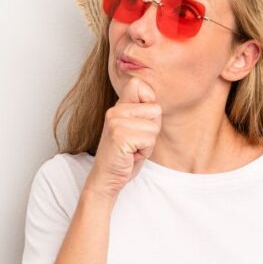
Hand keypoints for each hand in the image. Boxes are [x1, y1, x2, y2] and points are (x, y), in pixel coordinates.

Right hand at [85, 75, 160, 198]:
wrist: (106, 179)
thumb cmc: (124, 156)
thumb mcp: (133, 129)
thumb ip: (142, 113)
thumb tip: (157, 103)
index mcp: (117, 107)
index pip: (138, 84)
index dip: (149, 102)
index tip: (140, 122)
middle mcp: (114, 111)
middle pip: (155, 109)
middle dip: (152, 129)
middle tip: (135, 142)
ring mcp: (115, 122)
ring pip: (154, 127)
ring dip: (148, 143)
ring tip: (132, 149)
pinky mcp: (120, 136)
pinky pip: (150, 139)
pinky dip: (145, 151)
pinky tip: (130, 155)